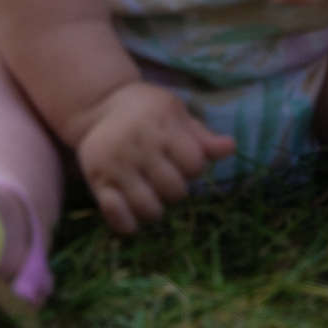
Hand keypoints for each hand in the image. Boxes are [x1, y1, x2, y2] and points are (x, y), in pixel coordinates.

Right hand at [69, 81, 233, 233]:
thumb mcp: (176, 113)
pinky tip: (131, 216)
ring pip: (149, 209)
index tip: (181, 159)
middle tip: (163, 179)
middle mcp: (140, 147)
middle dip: (174, 190)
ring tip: (149, 196)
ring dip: (154, 209)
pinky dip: (127, 222)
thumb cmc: (147, 110)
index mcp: (163, 128)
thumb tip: (231, 147)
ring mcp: (116, 165)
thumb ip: (201, 136)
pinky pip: (116, 214)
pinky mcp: (97, 180)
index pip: (194, 165)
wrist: (100, 105)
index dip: (192, 167)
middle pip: (174, 191)